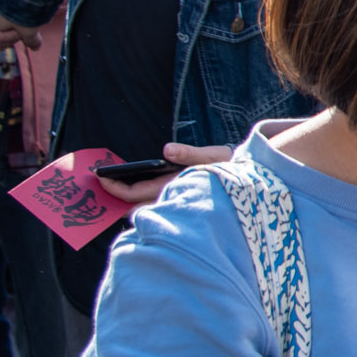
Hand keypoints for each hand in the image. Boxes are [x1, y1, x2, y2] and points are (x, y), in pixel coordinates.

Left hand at [96, 139, 233, 205]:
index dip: (116, 186)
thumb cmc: (235, 168)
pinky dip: (144, 200)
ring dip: (130, 200)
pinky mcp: (184, 203)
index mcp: (177, 186)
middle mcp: (175, 199)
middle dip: (117, 196)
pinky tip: (138, 192)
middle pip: (137, 204)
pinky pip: (158, 205)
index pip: (137, 192)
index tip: (100, 177)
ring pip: (147, 207)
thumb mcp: (216, 156)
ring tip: (113, 189)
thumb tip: (167, 150)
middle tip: (100, 183)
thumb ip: (191, 154)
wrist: (256, 185)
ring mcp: (179, 203)